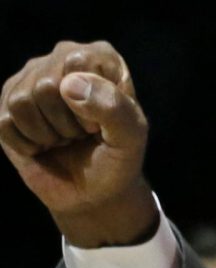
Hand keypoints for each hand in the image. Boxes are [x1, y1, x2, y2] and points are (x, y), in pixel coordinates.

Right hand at [0, 41, 154, 244]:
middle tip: (81, 134)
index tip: (101, 123)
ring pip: (20, 102)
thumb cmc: (117, 159)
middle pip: (45, 86)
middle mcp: (59, 58)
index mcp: (98, 57)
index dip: (89, 105)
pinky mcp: (5, 103)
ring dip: (46, 134)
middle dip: (66, 124)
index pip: (76, 64)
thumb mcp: (131, 138)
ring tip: (63, 138)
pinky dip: (27, 144)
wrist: (94, 191)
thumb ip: (115, 108)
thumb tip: (69, 85)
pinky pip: (4, 123)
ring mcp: (28, 79)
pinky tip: (43, 144)